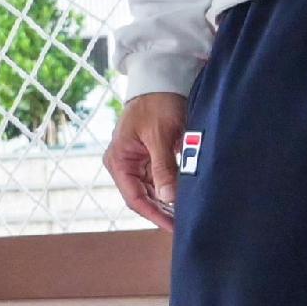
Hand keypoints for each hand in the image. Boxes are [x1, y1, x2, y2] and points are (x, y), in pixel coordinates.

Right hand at [107, 92, 188, 228]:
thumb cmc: (157, 103)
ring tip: (188, 212)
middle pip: (143, 197)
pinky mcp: (149, 155)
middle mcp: (124, 163)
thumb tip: (168, 198)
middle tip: (186, 223)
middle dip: (163, 210)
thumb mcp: (161, 136)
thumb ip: (163, 168)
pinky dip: (171, 187)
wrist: (161, 78)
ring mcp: (136, 160)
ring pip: (152, 189)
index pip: (135, 198)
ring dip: (168, 200)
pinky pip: (159, 178)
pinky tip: (186, 195)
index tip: (174, 227)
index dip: (155, 215)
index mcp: (118, 160)